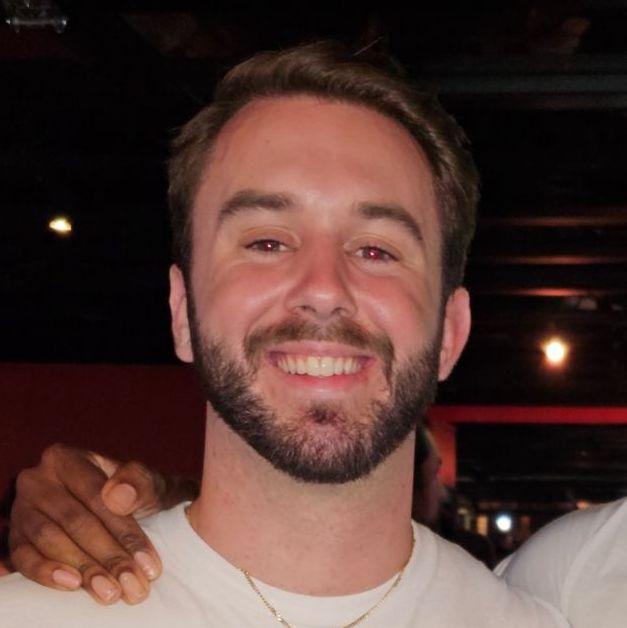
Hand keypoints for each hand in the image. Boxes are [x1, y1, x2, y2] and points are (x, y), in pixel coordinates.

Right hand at [9, 444, 198, 604]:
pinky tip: (72, 585)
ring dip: (83, 568)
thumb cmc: (135, 494)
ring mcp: (22, 509)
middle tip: (132, 584)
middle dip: (108, 556)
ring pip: (50, 540)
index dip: (125, 531)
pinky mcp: (15, 538)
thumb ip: (140, 483)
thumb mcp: (148, 484)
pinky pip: (24, 558)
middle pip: (75, 521)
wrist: (126, 506)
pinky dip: (45, 573)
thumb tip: (117, 496)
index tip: (147, 561)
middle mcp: (38, 479)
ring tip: (110, 590)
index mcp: (67, 459)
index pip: (97, 497)